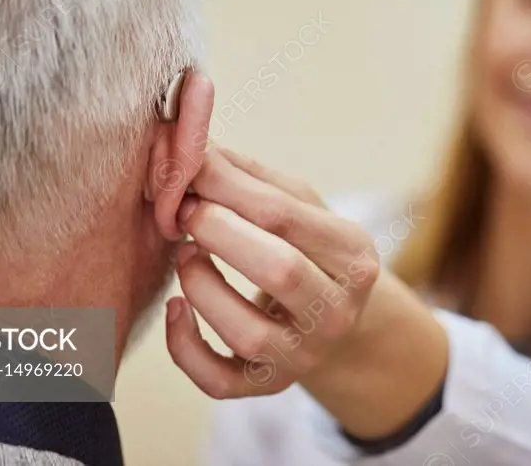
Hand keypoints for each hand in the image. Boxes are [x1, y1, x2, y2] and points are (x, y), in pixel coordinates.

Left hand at [164, 147, 380, 398]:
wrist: (329, 318)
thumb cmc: (306, 248)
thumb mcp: (298, 205)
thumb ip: (250, 177)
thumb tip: (193, 145)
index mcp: (354, 256)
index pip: (287, 216)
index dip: (228, 188)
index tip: (190, 169)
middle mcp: (337, 312)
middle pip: (279, 269)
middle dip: (218, 232)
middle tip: (185, 212)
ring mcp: (304, 356)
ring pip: (247, 331)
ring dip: (200, 285)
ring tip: (184, 255)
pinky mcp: (268, 385)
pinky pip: (219, 380)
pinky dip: (185, 346)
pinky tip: (176, 308)